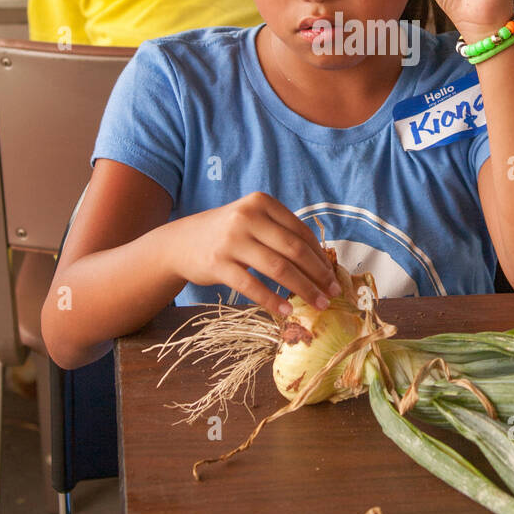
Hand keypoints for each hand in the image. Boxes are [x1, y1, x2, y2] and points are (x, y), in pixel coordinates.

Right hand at [173, 193, 340, 317]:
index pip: (300, 231)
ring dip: (302, 289)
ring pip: (277, 268)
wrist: (180, 242)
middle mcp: (247, 216)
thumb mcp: (252, 221)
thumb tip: (321, 262)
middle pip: (293, 250)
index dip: (320, 256)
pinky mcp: (218, 263)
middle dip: (318, 274)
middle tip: (332, 293)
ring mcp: (231, 240)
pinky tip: (286, 311)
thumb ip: (280, 233)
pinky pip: (252, 286)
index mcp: (261, 202)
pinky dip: (272, 300)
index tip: (333, 275)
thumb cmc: (227, 234)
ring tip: (317, 304)